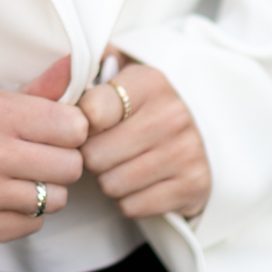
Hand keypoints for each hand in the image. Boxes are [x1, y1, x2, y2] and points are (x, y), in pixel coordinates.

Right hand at [0, 56, 87, 256]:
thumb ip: (40, 88)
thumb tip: (73, 63)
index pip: (72, 126)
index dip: (71, 128)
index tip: (58, 129)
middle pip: (71, 166)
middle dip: (62, 161)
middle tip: (42, 155)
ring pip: (56, 199)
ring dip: (46, 190)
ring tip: (22, 177)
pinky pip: (32, 224)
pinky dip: (25, 214)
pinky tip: (5, 197)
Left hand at [78, 54, 210, 219]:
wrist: (207, 130)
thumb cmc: (147, 103)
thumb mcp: (125, 71)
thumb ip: (92, 64)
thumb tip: (64, 68)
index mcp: (150, 81)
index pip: (91, 111)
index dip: (79, 122)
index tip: (86, 122)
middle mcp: (171, 115)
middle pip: (95, 155)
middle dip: (92, 155)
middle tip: (103, 147)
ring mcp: (185, 153)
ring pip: (111, 184)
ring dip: (109, 179)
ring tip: (121, 163)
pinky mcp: (192, 186)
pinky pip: (133, 206)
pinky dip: (129, 199)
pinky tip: (139, 181)